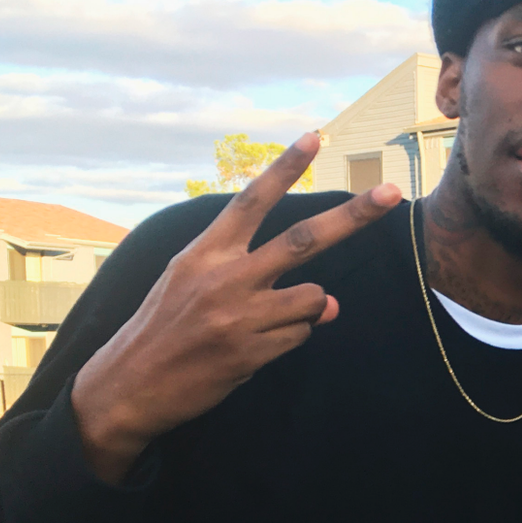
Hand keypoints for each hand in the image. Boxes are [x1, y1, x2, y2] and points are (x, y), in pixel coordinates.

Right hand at [71, 132, 401, 482]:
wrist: (128, 385)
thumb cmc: (166, 327)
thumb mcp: (194, 286)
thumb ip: (256, 280)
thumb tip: (330, 300)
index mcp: (205, 252)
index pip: (252, 201)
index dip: (285, 168)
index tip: (314, 137)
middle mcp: (224, 277)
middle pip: (304, 239)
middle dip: (353, 216)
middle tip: (392, 193)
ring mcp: (238, 315)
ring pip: (314, 298)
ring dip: (307, 309)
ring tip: (265, 322)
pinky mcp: (248, 352)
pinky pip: (299, 337)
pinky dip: (289, 340)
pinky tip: (252, 349)